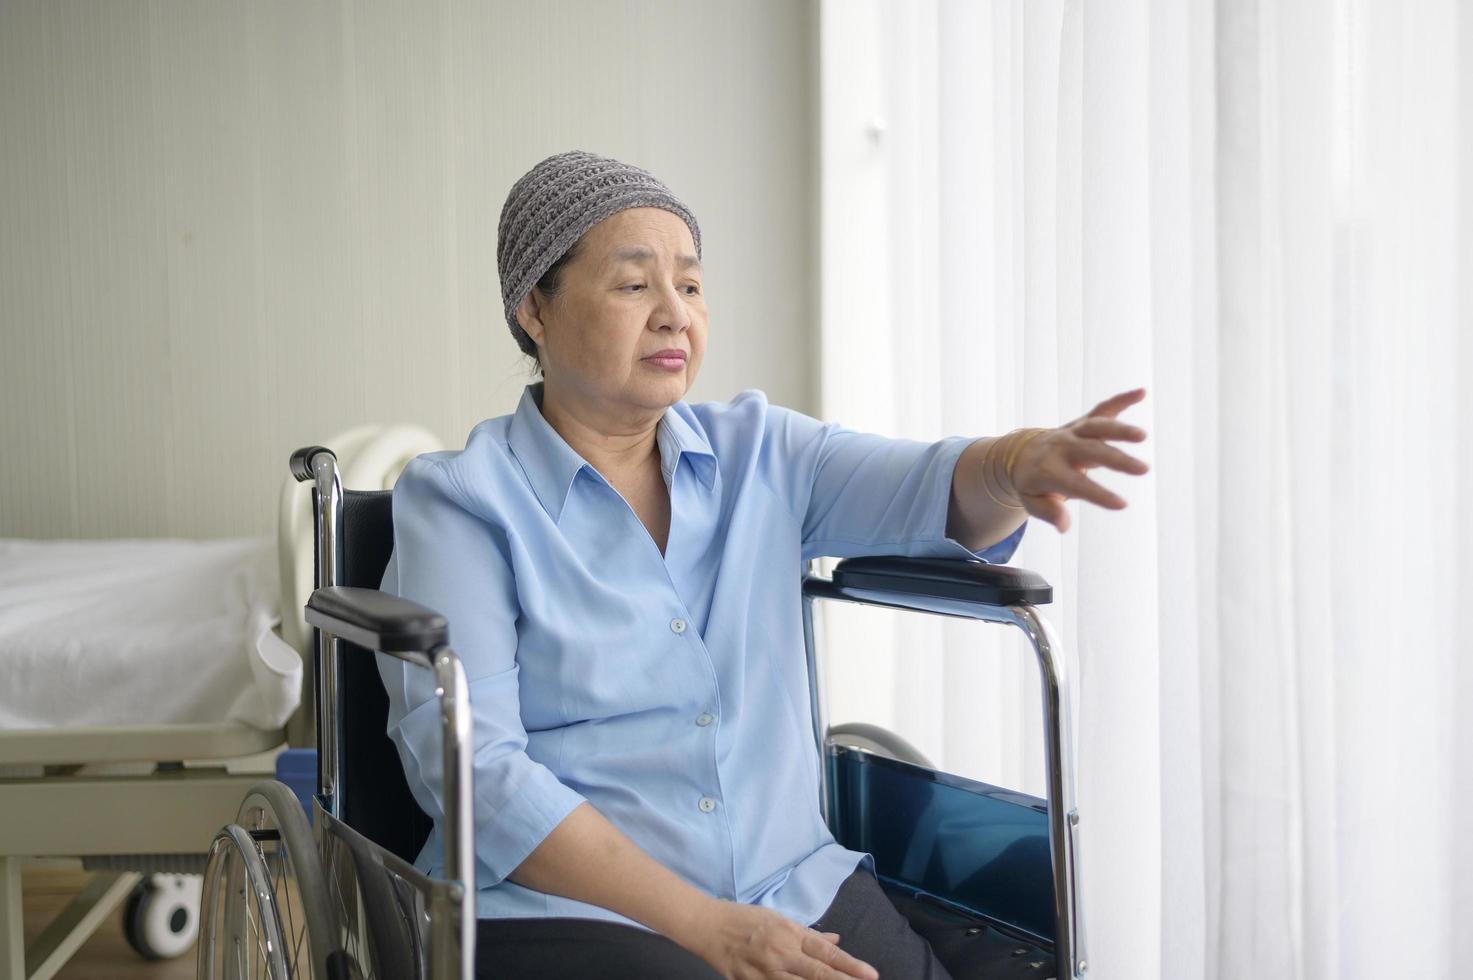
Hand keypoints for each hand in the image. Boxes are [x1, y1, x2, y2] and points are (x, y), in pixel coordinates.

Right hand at [684, 899, 879, 979]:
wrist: (706, 926)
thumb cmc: (743, 918)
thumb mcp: (778, 918)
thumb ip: (808, 934)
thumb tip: (835, 940)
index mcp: (789, 933)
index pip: (826, 952)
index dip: (850, 965)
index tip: (872, 974)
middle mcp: (780, 954)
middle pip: (819, 974)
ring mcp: (764, 973)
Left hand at [1005, 387, 1149, 533]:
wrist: (1020, 453)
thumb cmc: (1031, 483)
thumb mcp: (1032, 502)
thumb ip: (1048, 512)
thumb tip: (1064, 526)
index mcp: (1048, 470)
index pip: (1076, 483)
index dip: (1098, 494)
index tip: (1122, 504)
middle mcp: (1061, 447)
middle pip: (1091, 451)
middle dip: (1117, 460)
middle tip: (1144, 469)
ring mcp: (1072, 431)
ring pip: (1097, 426)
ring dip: (1120, 429)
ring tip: (1143, 435)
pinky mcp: (1082, 421)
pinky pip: (1102, 408)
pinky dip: (1121, 399)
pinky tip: (1142, 392)